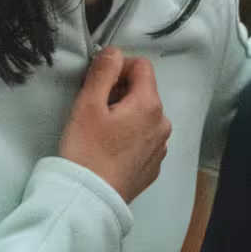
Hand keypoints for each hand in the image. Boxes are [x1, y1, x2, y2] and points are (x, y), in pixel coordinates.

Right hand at [58, 48, 170, 202]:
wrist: (91, 199)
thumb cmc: (86, 150)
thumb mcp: (88, 104)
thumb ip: (104, 71)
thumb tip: (114, 52)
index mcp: (150, 105)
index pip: (142, 66)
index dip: (118, 69)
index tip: (98, 86)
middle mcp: (163, 124)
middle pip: (143, 92)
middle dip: (121, 93)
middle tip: (95, 111)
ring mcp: (161, 148)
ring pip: (144, 116)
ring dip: (126, 115)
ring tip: (101, 132)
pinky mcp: (153, 167)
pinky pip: (144, 139)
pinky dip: (130, 137)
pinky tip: (110, 151)